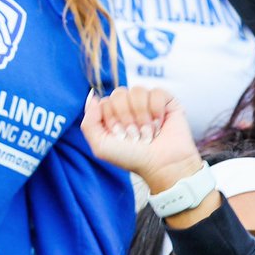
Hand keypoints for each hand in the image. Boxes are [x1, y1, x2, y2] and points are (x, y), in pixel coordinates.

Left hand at [81, 86, 203, 195]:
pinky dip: (156, 110)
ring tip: (147, 132)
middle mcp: (128, 106)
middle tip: (134, 135)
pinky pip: (156, 92)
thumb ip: (88, 123)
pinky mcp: (165, 100)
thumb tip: (92, 96)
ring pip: (137, 91)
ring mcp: (146, 101)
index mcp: (111, 115)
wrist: (161, 164)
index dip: (111, 119)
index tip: (120, 137)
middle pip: (118, 94)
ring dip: (141, 116)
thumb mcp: (101, 146)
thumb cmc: (131, 158)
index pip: (104, 102)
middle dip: (125, 118)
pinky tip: (159, 124)